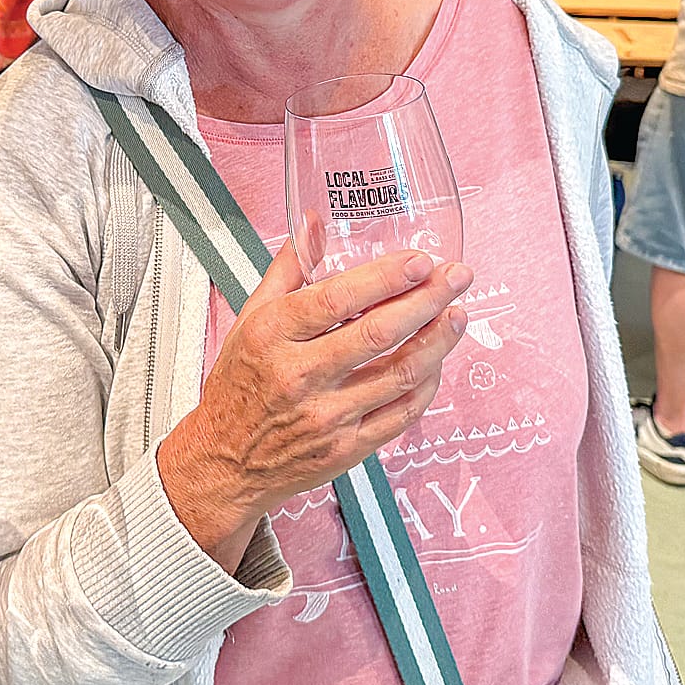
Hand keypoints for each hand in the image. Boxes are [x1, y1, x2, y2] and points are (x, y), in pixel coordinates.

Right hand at [158, 228, 470, 565]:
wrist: (226, 462)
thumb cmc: (239, 384)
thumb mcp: (251, 317)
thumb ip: (288, 269)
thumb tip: (314, 222)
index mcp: (273, 335)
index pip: (337, 300)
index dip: (386, 278)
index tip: (420, 260)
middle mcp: (300, 375)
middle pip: (379, 333)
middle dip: (428, 300)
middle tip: (457, 277)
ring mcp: (327, 416)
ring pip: (400, 374)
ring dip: (438, 341)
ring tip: (458, 314)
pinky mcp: (347, 449)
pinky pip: (402, 414)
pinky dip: (427, 385)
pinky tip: (437, 361)